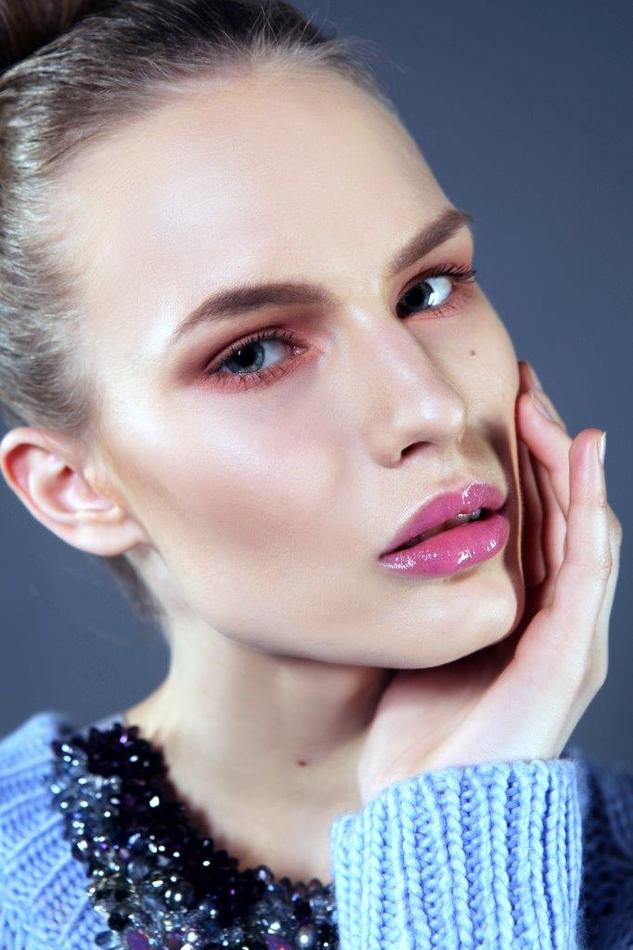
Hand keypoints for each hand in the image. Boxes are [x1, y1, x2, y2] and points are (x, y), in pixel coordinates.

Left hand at [357, 359, 621, 806]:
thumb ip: (420, 592)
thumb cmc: (416, 730)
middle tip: (519, 386)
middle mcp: (551, 618)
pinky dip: (587, 506)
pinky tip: (580, 457)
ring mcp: (568, 633)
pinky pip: (586, 564)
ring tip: (543, 407)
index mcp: (515, 614)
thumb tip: (382, 535)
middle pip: (557, 513)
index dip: (518, 463)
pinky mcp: (570, 650)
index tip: (493, 407)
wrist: (427, 807)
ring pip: (578, 526)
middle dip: (542, 448)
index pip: (528, 521)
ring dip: (566, 463)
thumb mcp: (414, 640)